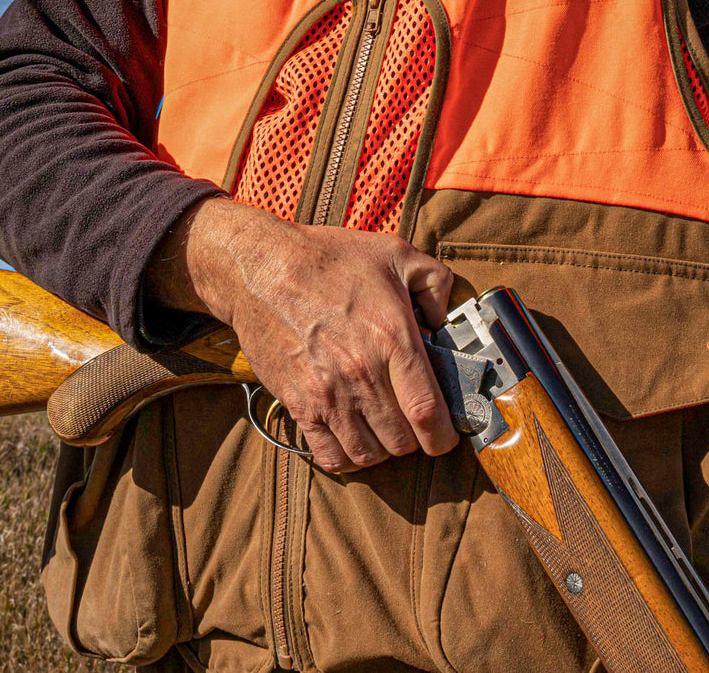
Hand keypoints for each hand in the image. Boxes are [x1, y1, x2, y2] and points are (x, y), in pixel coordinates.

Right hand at [152, 196, 458, 472]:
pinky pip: (330, 456)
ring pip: (368, 454)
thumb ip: (435, 282)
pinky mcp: (299, 404)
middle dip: (414, 438)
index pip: (428, 413)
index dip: (443, 436)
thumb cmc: (329, 259)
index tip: (446, 435)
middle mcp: (363, 374)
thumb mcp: (395, 253)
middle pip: (402, 441)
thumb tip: (444, 318)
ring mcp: (328, 394)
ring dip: (381, 448)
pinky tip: (350, 435)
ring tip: (381, 427)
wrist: (262, 268)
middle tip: (410, 421)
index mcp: (393, 339)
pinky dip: (346, 456)